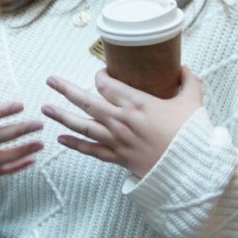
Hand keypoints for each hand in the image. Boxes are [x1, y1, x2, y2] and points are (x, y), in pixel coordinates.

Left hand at [42, 66, 204, 179]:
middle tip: (50, 80)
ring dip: (62, 116)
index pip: (106, 84)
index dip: (100, 75)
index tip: (101, 74)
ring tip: (45, 107)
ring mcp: (116, 139)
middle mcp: (120, 119)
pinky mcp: (118, 158)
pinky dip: (74, 145)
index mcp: (136, 102)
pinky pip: (90, 150)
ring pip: (82, 125)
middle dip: (66, 89)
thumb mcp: (193, 102)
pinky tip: (60, 140)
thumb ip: (189, 82)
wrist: (190, 168)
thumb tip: (184, 68)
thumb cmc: (190, 135)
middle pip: (86, 100)